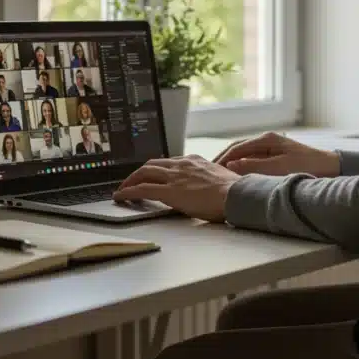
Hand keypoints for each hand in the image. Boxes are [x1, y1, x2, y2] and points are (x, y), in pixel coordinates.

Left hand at [113, 156, 241, 221]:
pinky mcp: (169, 191)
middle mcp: (182, 165)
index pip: (170, 162)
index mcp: (195, 161)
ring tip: (122, 190)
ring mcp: (175, 177)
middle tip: (131, 181)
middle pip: (152, 164)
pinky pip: (142, 189)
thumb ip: (210, 180)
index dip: (157, 169)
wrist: (237, 194)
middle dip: (139, 172)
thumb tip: (211, 188)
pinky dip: (128, 192)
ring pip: (143, 173)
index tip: (152, 175)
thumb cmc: (235, 192)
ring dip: (130, 181)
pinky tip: (121, 197)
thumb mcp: (221, 179)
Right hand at [213, 132, 340, 177]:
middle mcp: (267, 140)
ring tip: (218, 177)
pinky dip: (242, 168)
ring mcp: (271, 148)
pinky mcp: (276, 157)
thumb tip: (230, 166)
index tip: (209, 171)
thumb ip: (253, 166)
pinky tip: (236, 178)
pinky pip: (253, 161)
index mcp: (267, 139)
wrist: (331, 169)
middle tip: (209, 174)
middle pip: (237, 149)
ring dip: (231, 165)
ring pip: (244, 155)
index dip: (221, 160)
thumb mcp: (279, 168)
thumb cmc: (307, 168)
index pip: (236, 148)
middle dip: (222, 161)